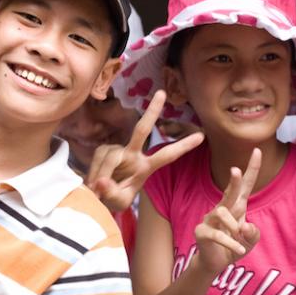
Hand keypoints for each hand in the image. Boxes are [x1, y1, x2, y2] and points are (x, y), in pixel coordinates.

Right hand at [85, 91, 204, 212]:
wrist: (99, 198)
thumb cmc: (115, 199)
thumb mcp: (119, 202)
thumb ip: (112, 193)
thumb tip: (102, 181)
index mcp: (146, 167)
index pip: (167, 155)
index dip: (183, 146)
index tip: (202, 136)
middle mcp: (134, 154)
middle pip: (142, 130)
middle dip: (152, 111)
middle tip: (162, 93)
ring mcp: (118, 150)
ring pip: (111, 157)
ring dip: (103, 174)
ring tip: (98, 190)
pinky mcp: (104, 150)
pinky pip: (100, 159)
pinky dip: (95, 171)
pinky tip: (94, 182)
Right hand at [192, 149, 261, 272]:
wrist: (215, 263)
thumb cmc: (234, 245)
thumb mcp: (250, 240)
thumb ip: (253, 233)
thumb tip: (244, 226)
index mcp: (237, 205)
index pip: (245, 184)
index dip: (251, 168)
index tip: (257, 150)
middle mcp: (223, 208)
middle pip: (229, 191)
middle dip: (233, 181)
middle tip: (235, 169)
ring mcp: (210, 218)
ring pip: (221, 212)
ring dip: (234, 225)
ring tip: (240, 237)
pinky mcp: (202, 231)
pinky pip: (217, 234)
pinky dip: (231, 243)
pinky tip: (239, 249)